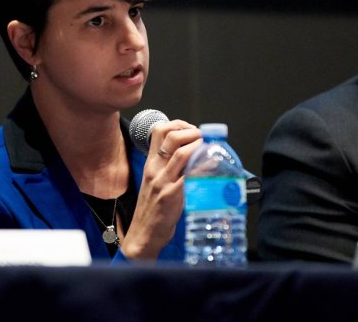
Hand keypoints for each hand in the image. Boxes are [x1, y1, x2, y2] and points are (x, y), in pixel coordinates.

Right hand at [118, 120, 201, 259]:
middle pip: (171, 136)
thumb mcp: (156, 181)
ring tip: (210, 148)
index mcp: (151, 163)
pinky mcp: (172, 196)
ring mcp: (162, 181)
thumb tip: (192, 155)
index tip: (192, 129)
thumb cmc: (153, 209)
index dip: (178, 124)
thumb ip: (169, 167)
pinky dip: (203, 166)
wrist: (143, 233)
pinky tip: (213, 165)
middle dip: (192, 131)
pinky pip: (189, 175)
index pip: (159, 131)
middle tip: (204, 138)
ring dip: (200, 146)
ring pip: (181, 153)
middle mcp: (155, 169)